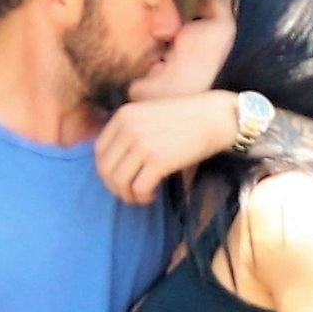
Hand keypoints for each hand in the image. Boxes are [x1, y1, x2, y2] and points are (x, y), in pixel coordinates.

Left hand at [95, 93, 237, 204]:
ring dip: (129, 195)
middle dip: (116, 188)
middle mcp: (129, 128)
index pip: (99, 152)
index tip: (120, 179)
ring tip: (143, 195)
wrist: (213, 118)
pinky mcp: (158, 160)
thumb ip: (128, 130)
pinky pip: (139, 189)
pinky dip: (143, 197)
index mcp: (123, 115)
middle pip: (106, 170)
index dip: (106, 171)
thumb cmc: (184, 119)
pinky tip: (153, 194)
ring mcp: (142, 144)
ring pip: (119, 182)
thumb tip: (113, 164)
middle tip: (131, 192)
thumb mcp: (148, 114)